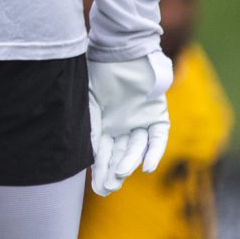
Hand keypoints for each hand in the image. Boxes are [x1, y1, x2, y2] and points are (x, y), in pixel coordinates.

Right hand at [87, 52, 171, 195]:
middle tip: (108, 188)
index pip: (100, 151)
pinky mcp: (157, 115)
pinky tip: (146, 167)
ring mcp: (139, 120)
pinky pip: (157, 137)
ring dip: (129, 161)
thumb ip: (88, 126)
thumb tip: (83, 152)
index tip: (97, 187)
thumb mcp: (88, 101)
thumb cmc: (99, 71)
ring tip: (121, 173)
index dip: (99, 169)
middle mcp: (121, 125)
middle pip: (118, 153)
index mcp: (102, 122)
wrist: (121, 50)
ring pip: (136, 147)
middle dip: (113, 171)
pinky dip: (153, 152)